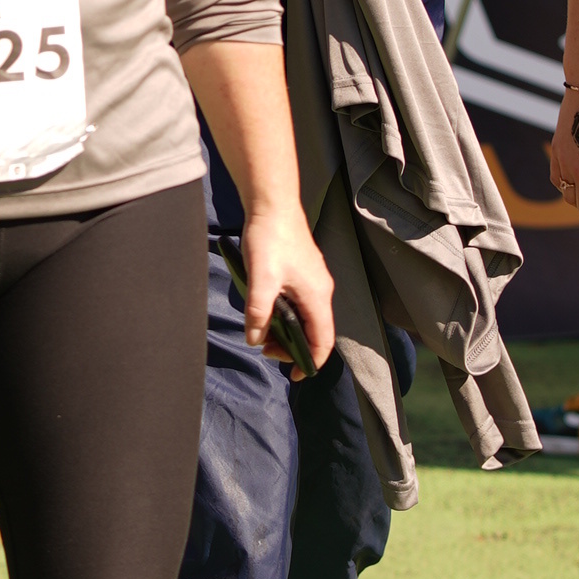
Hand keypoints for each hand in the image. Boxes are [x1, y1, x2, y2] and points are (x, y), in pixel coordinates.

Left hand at [239, 198, 335, 377]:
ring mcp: (314, 280)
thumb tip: (255, 339)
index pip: (323, 341)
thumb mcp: (261, 280)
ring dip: (288, 331)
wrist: (273, 203)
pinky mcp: (304, 271)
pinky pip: (301, 303)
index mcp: (317, 296)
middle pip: (315, 331)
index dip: (310, 362)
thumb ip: (258, 313)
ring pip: (307, 317)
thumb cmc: (270, 239)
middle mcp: (321, 290)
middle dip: (293, 347)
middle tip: (266, 350)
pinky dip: (287, 315)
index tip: (293, 375)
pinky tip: (267, 311)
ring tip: (263, 333)